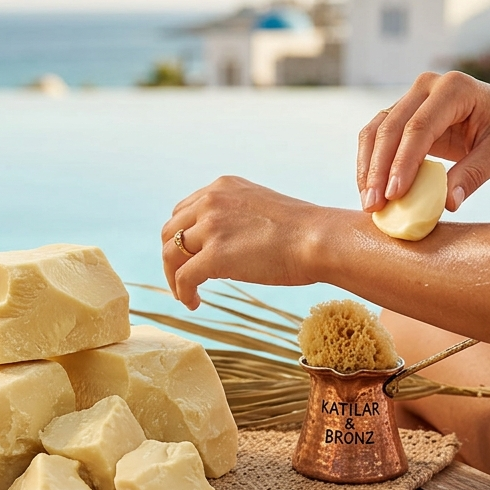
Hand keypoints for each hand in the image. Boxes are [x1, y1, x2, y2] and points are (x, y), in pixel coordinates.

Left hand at [162, 176, 333, 308]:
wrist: (320, 239)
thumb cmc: (303, 231)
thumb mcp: (261, 208)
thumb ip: (237, 217)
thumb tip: (226, 244)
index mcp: (222, 187)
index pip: (184, 212)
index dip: (182, 237)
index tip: (189, 256)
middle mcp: (211, 201)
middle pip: (170, 232)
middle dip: (172, 257)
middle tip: (181, 279)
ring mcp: (211, 227)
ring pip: (170, 254)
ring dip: (172, 277)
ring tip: (185, 294)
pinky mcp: (214, 255)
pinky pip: (183, 277)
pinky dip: (182, 293)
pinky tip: (194, 303)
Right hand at [357, 71, 489, 212]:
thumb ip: (474, 175)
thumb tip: (447, 203)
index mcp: (455, 88)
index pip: (419, 127)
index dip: (403, 162)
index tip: (394, 195)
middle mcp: (428, 86)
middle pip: (391, 127)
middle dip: (378, 169)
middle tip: (374, 205)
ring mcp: (413, 98)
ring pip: (377, 130)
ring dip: (368, 168)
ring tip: (369, 203)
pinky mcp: (405, 114)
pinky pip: (379, 137)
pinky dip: (372, 164)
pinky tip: (371, 190)